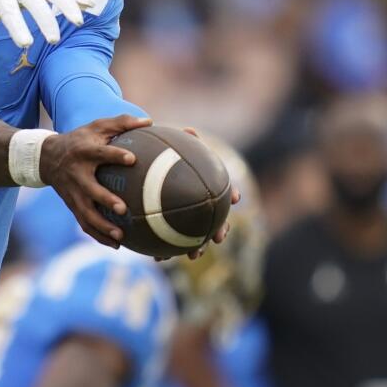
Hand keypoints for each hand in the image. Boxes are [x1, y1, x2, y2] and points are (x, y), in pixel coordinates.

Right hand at [39, 115, 152, 245]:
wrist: (46, 157)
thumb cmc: (80, 140)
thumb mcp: (96, 126)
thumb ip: (121, 123)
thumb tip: (149, 121)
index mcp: (84, 152)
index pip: (100, 154)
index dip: (115, 156)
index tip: (132, 159)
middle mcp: (77, 174)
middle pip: (90, 189)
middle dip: (105, 199)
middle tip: (123, 209)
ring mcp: (73, 192)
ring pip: (85, 213)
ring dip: (102, 226)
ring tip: (121, 236)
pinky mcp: (72, 205)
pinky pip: (84, 224)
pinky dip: (98, 236)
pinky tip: (117, 245)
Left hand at [170, 126, 240, 261]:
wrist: (150, 172)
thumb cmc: (164, 158)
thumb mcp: (171, 149)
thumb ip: (181, 142)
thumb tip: (189, 130)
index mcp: (206, 186)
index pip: (225, 189)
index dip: (232, 193)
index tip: (237, 198)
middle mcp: (201, 203)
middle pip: (217, 219)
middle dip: (218, 230)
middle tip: (217, 238)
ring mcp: (187, 218)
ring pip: (195, 235)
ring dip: (195, 246)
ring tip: (191, 255)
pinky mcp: (168, 228)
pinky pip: (169, 241)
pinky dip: (164, 250)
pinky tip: (157, 257)